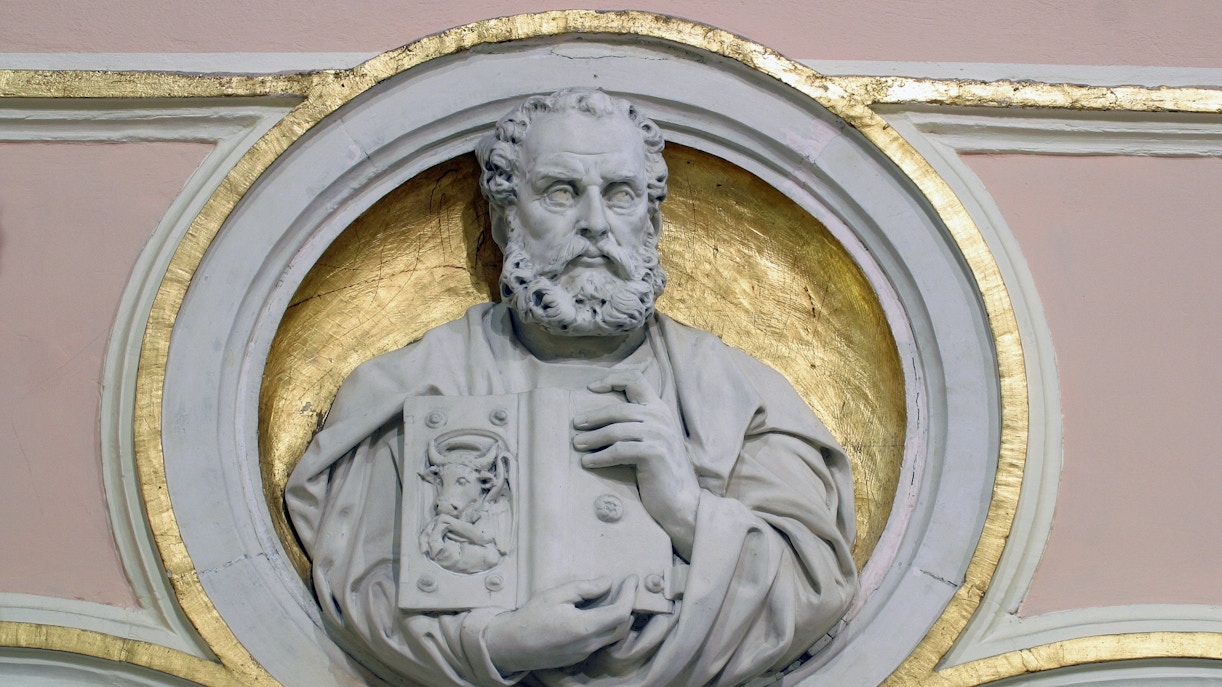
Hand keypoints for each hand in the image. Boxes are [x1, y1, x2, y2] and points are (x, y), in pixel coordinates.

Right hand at [485, 576, 635, 673]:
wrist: (511, 646)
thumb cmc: (531, 617)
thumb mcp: (556, 595)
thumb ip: (584, 588)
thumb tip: (608, 582)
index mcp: (585, 627)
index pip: (621, 612)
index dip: (630, 594)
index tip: (632, 579)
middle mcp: (589, 645)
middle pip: (622, 626)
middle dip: (628, 605)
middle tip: (626, 586)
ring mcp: (584, 654)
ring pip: (613, 636)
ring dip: (619, 617)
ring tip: (615, 597)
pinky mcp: (578, 658)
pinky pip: (600, 641)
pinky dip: (606, 626)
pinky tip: (598, 613)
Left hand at [573, 370, 700, 558]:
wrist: (680, 501)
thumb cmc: (660, 471)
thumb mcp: (650, 439)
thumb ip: (636, 423)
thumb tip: (598, 416)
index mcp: (659, 409)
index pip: (636, 380)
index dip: (612, 379)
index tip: (591, 388)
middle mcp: (660, 417)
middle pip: (618, 409)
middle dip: (593, 416)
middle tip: (575, 424)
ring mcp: (659, 435)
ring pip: (615, 430)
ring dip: (592, 438)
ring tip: (577, 444)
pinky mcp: (654, 453)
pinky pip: (619, 451)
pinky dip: (599, 457)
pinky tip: (587, 462)